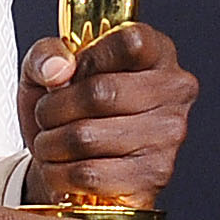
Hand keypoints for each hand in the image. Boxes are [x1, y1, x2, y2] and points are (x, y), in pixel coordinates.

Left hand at [19, 21, 197, 205]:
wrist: (72, 170)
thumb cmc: (68, 109)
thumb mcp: (48, 68)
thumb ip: (46, 54)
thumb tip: (58, 68)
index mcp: (157, 52)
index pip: (130, 43)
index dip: (88, 59)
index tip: (71, 74)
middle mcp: (174, 91)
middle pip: (100, 93)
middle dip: (53, 108)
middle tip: (46, 115)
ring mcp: (168, 136)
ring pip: (87, 137)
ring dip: (51, 143)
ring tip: (51, 143)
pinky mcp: (152, 176)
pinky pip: (89, 175)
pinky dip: (60, 174)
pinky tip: (62, 168)